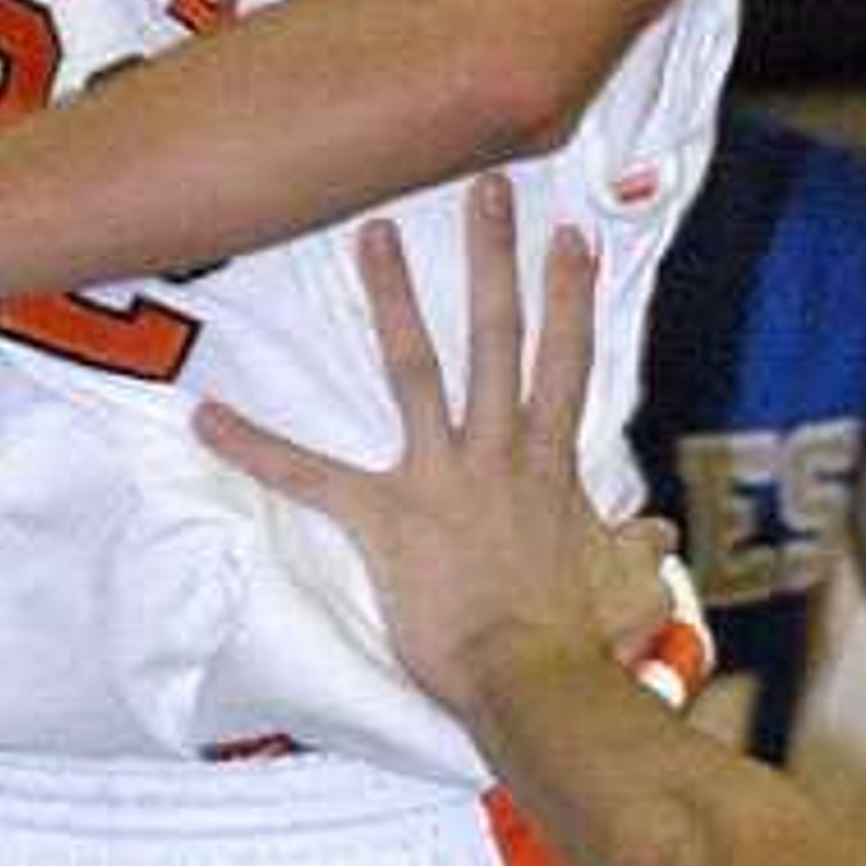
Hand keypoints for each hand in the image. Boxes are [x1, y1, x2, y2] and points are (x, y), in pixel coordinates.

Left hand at [193, 172, 632, 715]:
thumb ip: (634, 551)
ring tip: (375, 232)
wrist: (533, 679)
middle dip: (495, 258)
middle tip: (487, 185)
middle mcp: (498, 449)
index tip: (570, 235)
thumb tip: (659, 537)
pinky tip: (205, 418)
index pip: (566, 362)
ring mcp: (441, 475)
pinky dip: (255, 447)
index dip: (572, 297)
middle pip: (500, 337)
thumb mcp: (621, 586)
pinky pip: (312, 475)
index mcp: (550, 463)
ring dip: (396, 298)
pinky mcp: (386, 516)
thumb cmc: (579, 639)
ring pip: (416, 369)